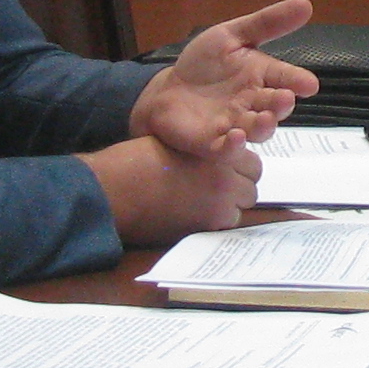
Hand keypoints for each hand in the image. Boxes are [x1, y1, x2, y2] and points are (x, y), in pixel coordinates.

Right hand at [87, 134, 263, 247]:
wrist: (117, 188)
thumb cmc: (136, 161)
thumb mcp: (175, 143)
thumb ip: (203, 151)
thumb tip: (216, 161)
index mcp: (218, 149)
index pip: (252, 162)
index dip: (238, 167)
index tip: (224, 171)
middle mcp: (225, 174)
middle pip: (252, 185)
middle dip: (238, 187)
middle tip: (216, 189)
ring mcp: (219, 202)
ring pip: (242, 207)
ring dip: (230, 205)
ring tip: (204, 203)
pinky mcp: (207, 224)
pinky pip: (226, 224)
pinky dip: (216, 221)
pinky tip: (196, 215)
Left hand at [133, 0, 319, 156]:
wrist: (167, 91)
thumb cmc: (203, 66)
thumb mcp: (231, 35)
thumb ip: (266, 23)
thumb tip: (306, 3)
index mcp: (261, 77)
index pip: (285, 78)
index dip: (298, 81)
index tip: (309, 84)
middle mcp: (253, 104)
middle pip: (274, 107)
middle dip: (281, 104)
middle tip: (285, 99)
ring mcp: (235, 125)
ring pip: (256, 130)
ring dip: (264, 126)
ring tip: (266, 119)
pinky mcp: (213, 144)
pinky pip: (226, 150)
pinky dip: (232, 147)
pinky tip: (234, 136)